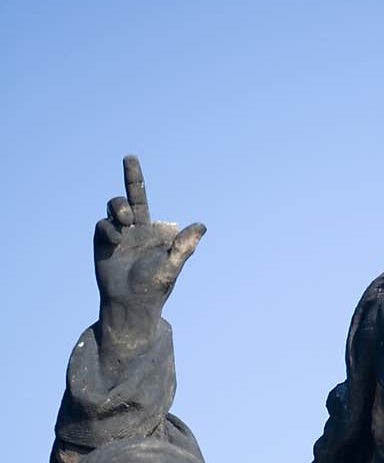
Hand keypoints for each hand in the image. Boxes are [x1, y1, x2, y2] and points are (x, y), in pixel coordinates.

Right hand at [94, 155, 205, 347]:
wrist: (130, 304)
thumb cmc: (155, 287)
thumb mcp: (172, 266)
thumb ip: (184, 246)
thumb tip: (202, 226)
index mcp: (150, 229)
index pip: (142, 198)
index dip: (135, 178)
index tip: (129, 158)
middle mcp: (132, 228)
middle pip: (127, 195)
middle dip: (129, 176)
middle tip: (132, 163)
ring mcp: (116, 234)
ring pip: (113, 206)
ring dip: (119, 207)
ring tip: (126, 221)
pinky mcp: (102, 243)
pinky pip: (102, 225)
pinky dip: (109, 229)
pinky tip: (117, 242)